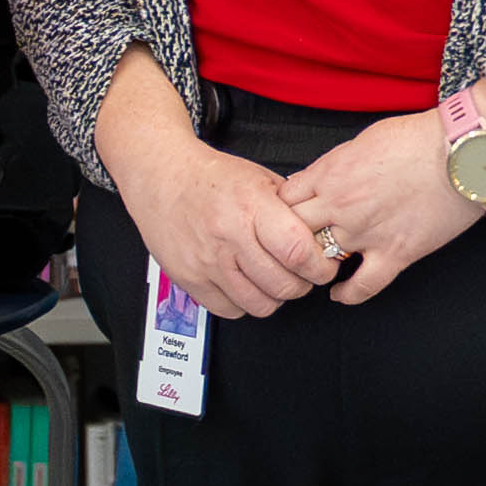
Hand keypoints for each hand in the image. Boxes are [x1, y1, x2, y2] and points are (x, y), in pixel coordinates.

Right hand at [105, 85, 331, 320]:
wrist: (162, 175)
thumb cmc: (211, 177)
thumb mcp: (260, 178)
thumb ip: (291, 208)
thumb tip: (322, 235)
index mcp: (251, 207)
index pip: (297, 252)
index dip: (320, 266)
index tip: (323, 266)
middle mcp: (228, 236)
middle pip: (282, 284)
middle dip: (302, 284)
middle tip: (302, 274)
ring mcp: (207, 261)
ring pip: (259, 303)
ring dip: (274, 296)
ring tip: (273, 279)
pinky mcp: (190, 278)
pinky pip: (229, 310)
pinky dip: (243, 303)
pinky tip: (245, 284)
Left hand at [288, 110, 485, 305]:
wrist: (461, 152)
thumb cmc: (417, 139)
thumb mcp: (361, 141)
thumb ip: (335, 165)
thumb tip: (319, 179)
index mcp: (330, 174)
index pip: (283, 200)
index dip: (280, 210)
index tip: (285, 216)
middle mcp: (340, 205)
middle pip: (292, 232)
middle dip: (288, 239)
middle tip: (292, 246)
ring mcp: (365, 233)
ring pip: (319, 260)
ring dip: (314, 264)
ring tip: (313, 267)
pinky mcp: (395, 253)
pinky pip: (361, 286)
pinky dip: (347, 294)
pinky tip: (339, 294)